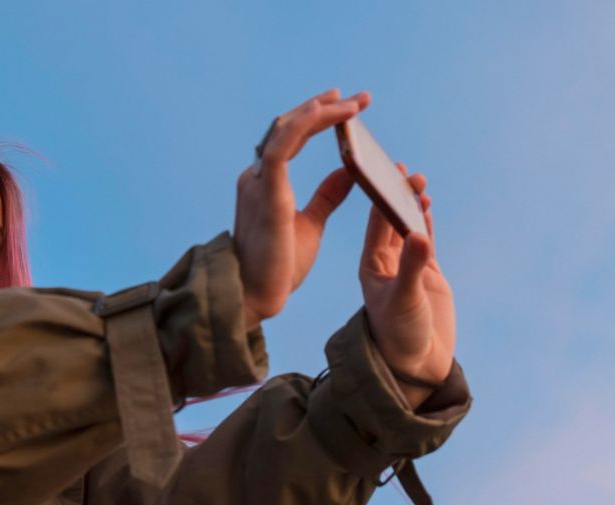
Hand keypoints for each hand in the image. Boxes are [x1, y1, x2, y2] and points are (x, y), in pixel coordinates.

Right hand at [234, 89, 370, 329]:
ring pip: (285, 130)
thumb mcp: (311, 223)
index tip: (349, 107)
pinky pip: (281, 148)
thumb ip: (327, 196)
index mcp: (267, 183)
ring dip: (319, 112)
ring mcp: (260, 183)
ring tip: (351, 103)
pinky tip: (326, 114)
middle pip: (289, 127)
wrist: (256, 296)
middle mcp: (259, 176)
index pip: (292, 137)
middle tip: (359, 98)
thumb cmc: (278, 266)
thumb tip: (348, 172)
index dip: (320, 118)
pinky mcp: (267, 195)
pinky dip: (303, 127)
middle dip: (324, 107)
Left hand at [359, 167, 455, 408]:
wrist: (417, 364)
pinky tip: (426, 206)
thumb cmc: (400, 336)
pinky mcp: (427, 275)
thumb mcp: (404, 300)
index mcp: (372, 265)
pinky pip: (425, 241)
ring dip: (413, 206)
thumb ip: (413, 268)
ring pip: (409, 228)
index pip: (376, 223)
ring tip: (420, 184)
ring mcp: (407, 267)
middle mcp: (387, 263)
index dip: (381, 196)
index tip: (388, 174)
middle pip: (392, 220)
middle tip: (408, 173)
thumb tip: (420, 235)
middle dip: (399, 195)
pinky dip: (426, 223)